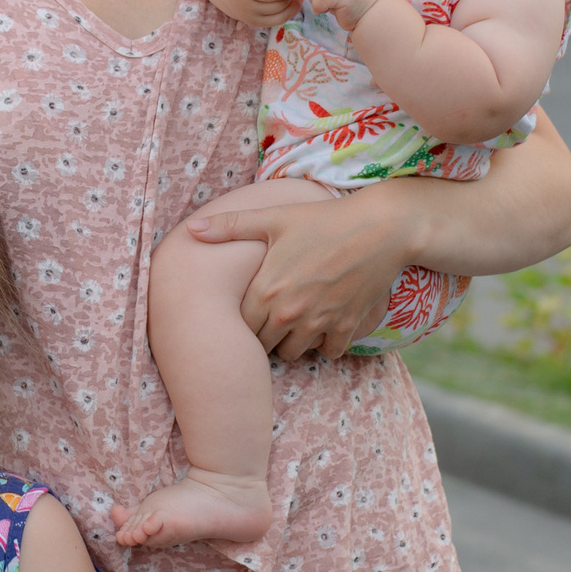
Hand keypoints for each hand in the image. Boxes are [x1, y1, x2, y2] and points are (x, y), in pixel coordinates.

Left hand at [186, 190, 412, 360]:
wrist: (380, 228)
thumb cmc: (322, 220)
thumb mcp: (273, 218)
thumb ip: (230, 226)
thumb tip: (191, 229)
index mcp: (266, 289)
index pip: (238, 326)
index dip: (240, 321)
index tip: (246, 311)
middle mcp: (289, 313)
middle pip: (262, 345)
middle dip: (263, 335)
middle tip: (268, 318)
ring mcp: (319, 323)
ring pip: (293, 353)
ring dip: (291, 342)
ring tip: (293, 323)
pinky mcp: (346, 327)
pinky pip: (328, 353)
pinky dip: (324, 344)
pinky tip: (323, 323)